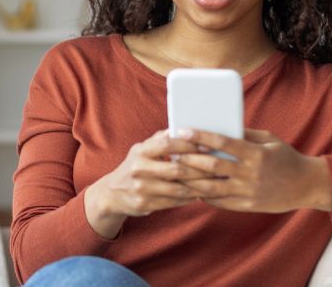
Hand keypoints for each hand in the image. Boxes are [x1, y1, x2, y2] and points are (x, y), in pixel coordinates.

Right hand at [84, 129, 213, 237]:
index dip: (190, 145)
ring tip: (214, 182)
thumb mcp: (143, 149)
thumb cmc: (136, 166)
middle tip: (218, 167)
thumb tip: (184, 127)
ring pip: (177, 188)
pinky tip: (200, 194)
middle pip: (177, 168)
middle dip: (200, 168)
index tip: (209, 146)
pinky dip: (189, 198)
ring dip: (198, 186)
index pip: (169, 144)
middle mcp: (139, 168)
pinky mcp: (144, 204)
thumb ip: (161, 138)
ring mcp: (141, 188)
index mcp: (141, 151)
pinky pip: (173, 202)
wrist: (112, 193)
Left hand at [174, 128, 331, 212]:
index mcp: (256, 153)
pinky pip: (220, 202)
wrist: (306, 185)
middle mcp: (250, 173)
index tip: (183, 131)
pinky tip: (192, 188)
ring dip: (190, 180)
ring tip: (175, 172)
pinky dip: (204, 195)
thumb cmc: (286, 158)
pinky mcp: (247, 206)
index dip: (200, 136)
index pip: (222, 142)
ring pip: (212, 187)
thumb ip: (245, 134)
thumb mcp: (269, 140)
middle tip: (173, 152)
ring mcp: (248, 192)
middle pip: (212, 166)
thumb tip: (220, 126)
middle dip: (189, 159)